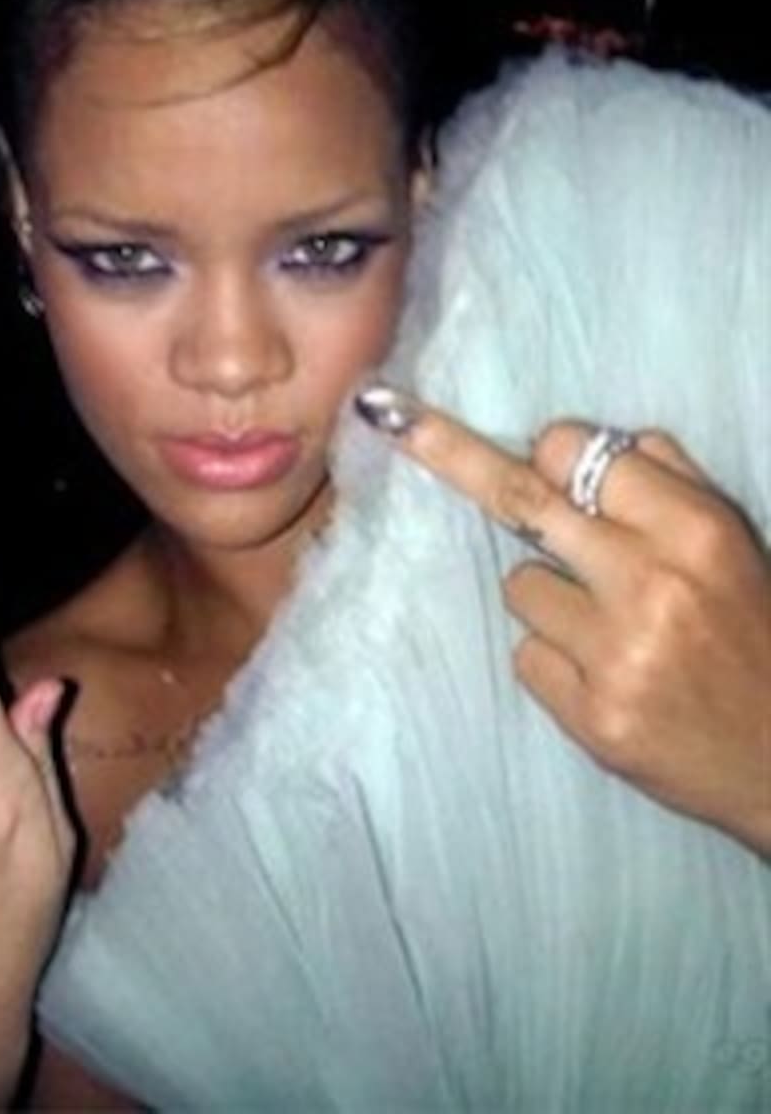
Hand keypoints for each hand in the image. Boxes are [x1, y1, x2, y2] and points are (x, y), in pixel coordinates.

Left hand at [358, 386, 770, 855]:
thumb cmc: (757, 634)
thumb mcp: (735, 542)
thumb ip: (669, 482)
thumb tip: (588, 442)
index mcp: (693, 530)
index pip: (573, 451)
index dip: (551, 452)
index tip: (541, 458)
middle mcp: (649, 583)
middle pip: (518, 498)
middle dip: (448, 452)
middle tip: (392, 414)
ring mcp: (613, 653)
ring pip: (518, 586)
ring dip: (546, 597)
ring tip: (608, 628)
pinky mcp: (588, 714)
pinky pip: (524, 654)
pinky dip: (552, 660)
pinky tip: (602, 675)